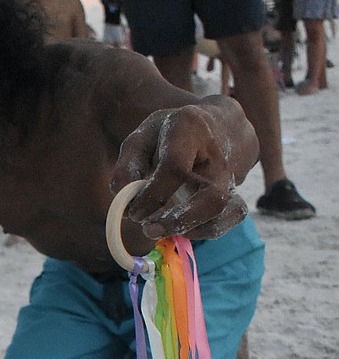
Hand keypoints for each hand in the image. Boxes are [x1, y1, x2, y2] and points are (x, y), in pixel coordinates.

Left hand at [111, 105, 251, 242]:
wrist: (211, 127)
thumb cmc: (168, 137)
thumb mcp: (141, 138)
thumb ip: (127, 165)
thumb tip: (122, 196)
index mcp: (190, 129)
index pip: (175, 168)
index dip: (152, 196)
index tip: (133, 213)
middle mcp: (217, 155)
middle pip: (211, 197)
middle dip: (178, 220)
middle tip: (149, 230)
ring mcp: (231, 176)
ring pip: (225, 211)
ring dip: (191, 229)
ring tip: (162, 229)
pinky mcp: (236, 193)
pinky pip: (231, 217)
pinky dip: (206, 231)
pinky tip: (182, 228)